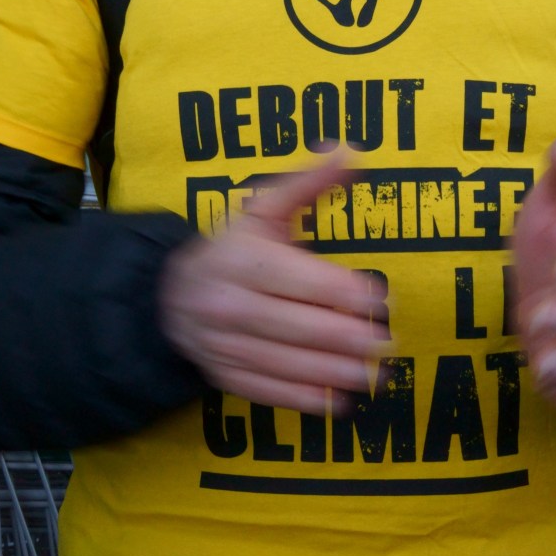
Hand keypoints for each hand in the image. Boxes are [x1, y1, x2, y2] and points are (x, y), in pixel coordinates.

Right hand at [159, 153, 385, 415]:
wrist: (168, 295)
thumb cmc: (232, 248)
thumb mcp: (263, 210)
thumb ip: (309, 185)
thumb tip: (351, 151)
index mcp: (242, 260)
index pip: (301, 280)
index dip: (345, 292)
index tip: (381, 299)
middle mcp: (230, 305)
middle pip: (299, 327)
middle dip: (349, 339)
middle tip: (387, 343)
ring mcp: (225, 345)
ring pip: (287, 364)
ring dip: (336, 373)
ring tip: (377, 376)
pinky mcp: (226, 376)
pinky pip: (267, 392)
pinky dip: (304, 401)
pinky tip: (339, 403)